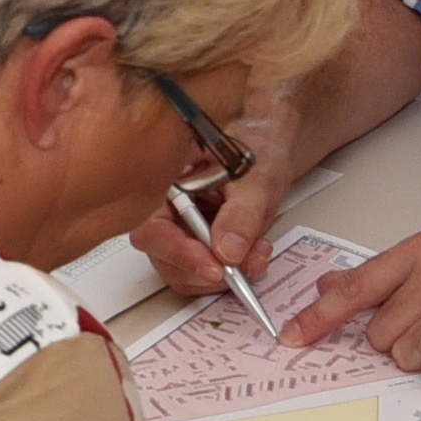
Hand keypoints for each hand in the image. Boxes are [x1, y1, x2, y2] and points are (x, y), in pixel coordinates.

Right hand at [130, 145, 295, 298]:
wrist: (267, 145)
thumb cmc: (255, 146)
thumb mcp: (255, 178)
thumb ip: (241, 214)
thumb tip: (228, 250)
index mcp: (163, 184)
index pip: (153, 230)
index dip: (180, 253)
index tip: (214, 266)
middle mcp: (164, 209)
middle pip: (164, 258)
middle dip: (206, 270)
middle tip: (241, 268)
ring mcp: (179, 228)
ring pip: (184, 271)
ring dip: (222, 275)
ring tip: (256, 254)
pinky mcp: (196, 243)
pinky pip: (203, 270)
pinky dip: (230, 272)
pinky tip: (253, 254)